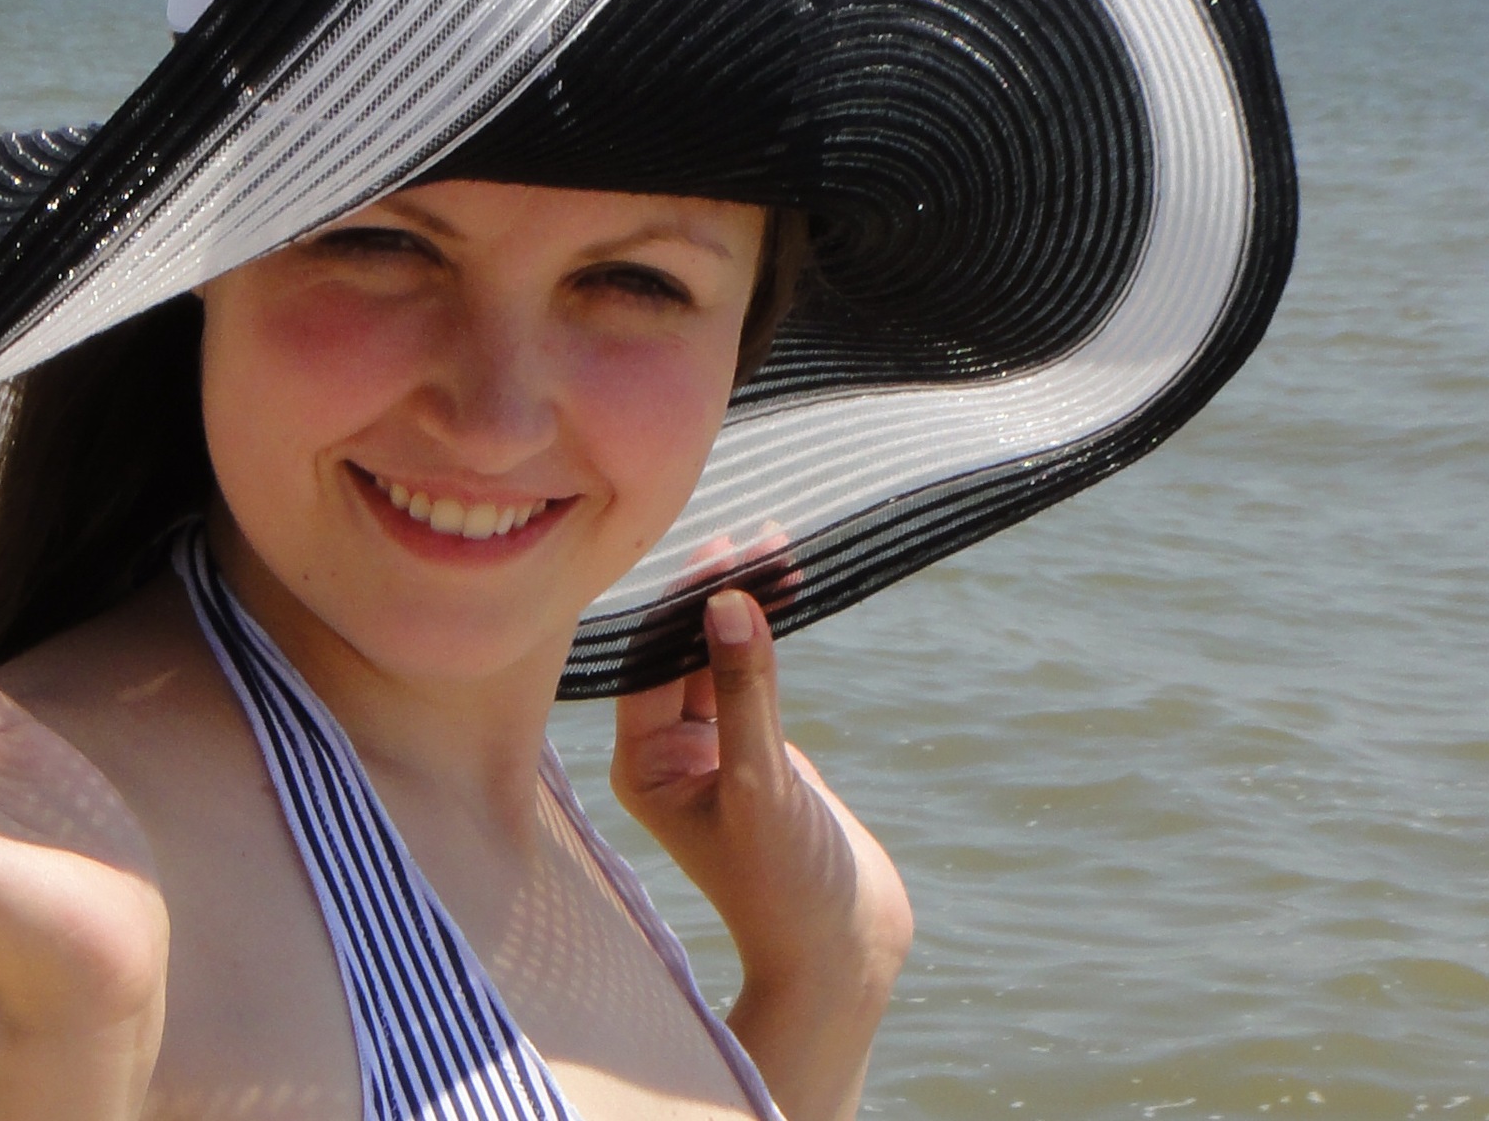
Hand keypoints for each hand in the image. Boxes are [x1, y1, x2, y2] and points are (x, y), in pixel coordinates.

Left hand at [612, 587, 910, 1120]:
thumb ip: (746, 691)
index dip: (687, 605)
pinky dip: (768, 637)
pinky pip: (754, 677)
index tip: (724, 551)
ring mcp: (713, 749)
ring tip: (776, 547)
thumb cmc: (788, 888)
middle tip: (754, 535)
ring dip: (744, 607)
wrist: (845, 954)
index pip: (652, 661)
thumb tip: (728, 601)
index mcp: (642, 765)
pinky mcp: (758, 750)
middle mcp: (666, 753)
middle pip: (682, 651)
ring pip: (719, 657)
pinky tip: (784, 591)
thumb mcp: (764, 783)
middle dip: (714, 594)